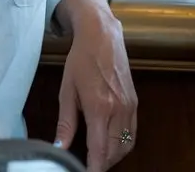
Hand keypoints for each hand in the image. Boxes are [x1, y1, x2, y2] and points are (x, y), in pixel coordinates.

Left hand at [54, 12, 136, 170]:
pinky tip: (111, 144)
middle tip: (88, 165)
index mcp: (99, 108)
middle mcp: (119, 109)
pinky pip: (133, 133)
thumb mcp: (66, 91)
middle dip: (102, 164)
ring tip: (98, 158)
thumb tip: (59, 147)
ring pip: (127, 145)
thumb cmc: (81, 60)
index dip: (93, 168)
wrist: (102, 36)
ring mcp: (130, 106)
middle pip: (115, 152)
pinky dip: (123, 144)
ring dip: (113, 157)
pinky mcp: (135, 102)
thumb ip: (65, 123)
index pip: (100, 151)